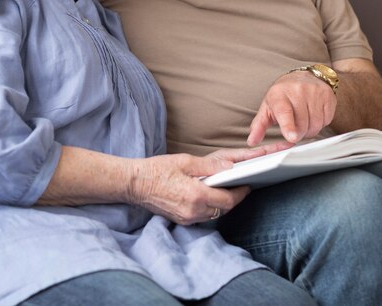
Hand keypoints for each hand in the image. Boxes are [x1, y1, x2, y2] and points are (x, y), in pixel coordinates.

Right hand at [130, 153, 254, 224]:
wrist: (135, 183)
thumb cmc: (157, 170)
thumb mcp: (185, 161)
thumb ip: (209, 166)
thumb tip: (230, 166)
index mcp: (196, 195)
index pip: (228, 200)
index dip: (240, 193)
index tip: (246, 185)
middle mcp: (193, 211)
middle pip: (223, 210)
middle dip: (233, 199)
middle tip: (238, 186)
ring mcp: (186, 218)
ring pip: (214, 215)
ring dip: (222, 204)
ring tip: (225, 190)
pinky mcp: (180, 220)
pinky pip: (202, 217)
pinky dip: (209, 208)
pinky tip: (208, 196)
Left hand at [247, 71, 336, 145]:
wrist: (303, 76)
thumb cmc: (283, 95)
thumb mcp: (268, 107)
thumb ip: (259, 125)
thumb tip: (252, 141)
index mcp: (279, 94)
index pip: (284, 112)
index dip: (288, 126)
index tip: (292, 137)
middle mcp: (298, 90)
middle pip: (302, 124)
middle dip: (299, 133)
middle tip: (294, 128)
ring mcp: (314, 92)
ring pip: (316, 124)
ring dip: (310, 130)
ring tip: (303, 121)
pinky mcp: (328, 96)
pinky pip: (327, 120)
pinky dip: (321, 123)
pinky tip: (314, 115)